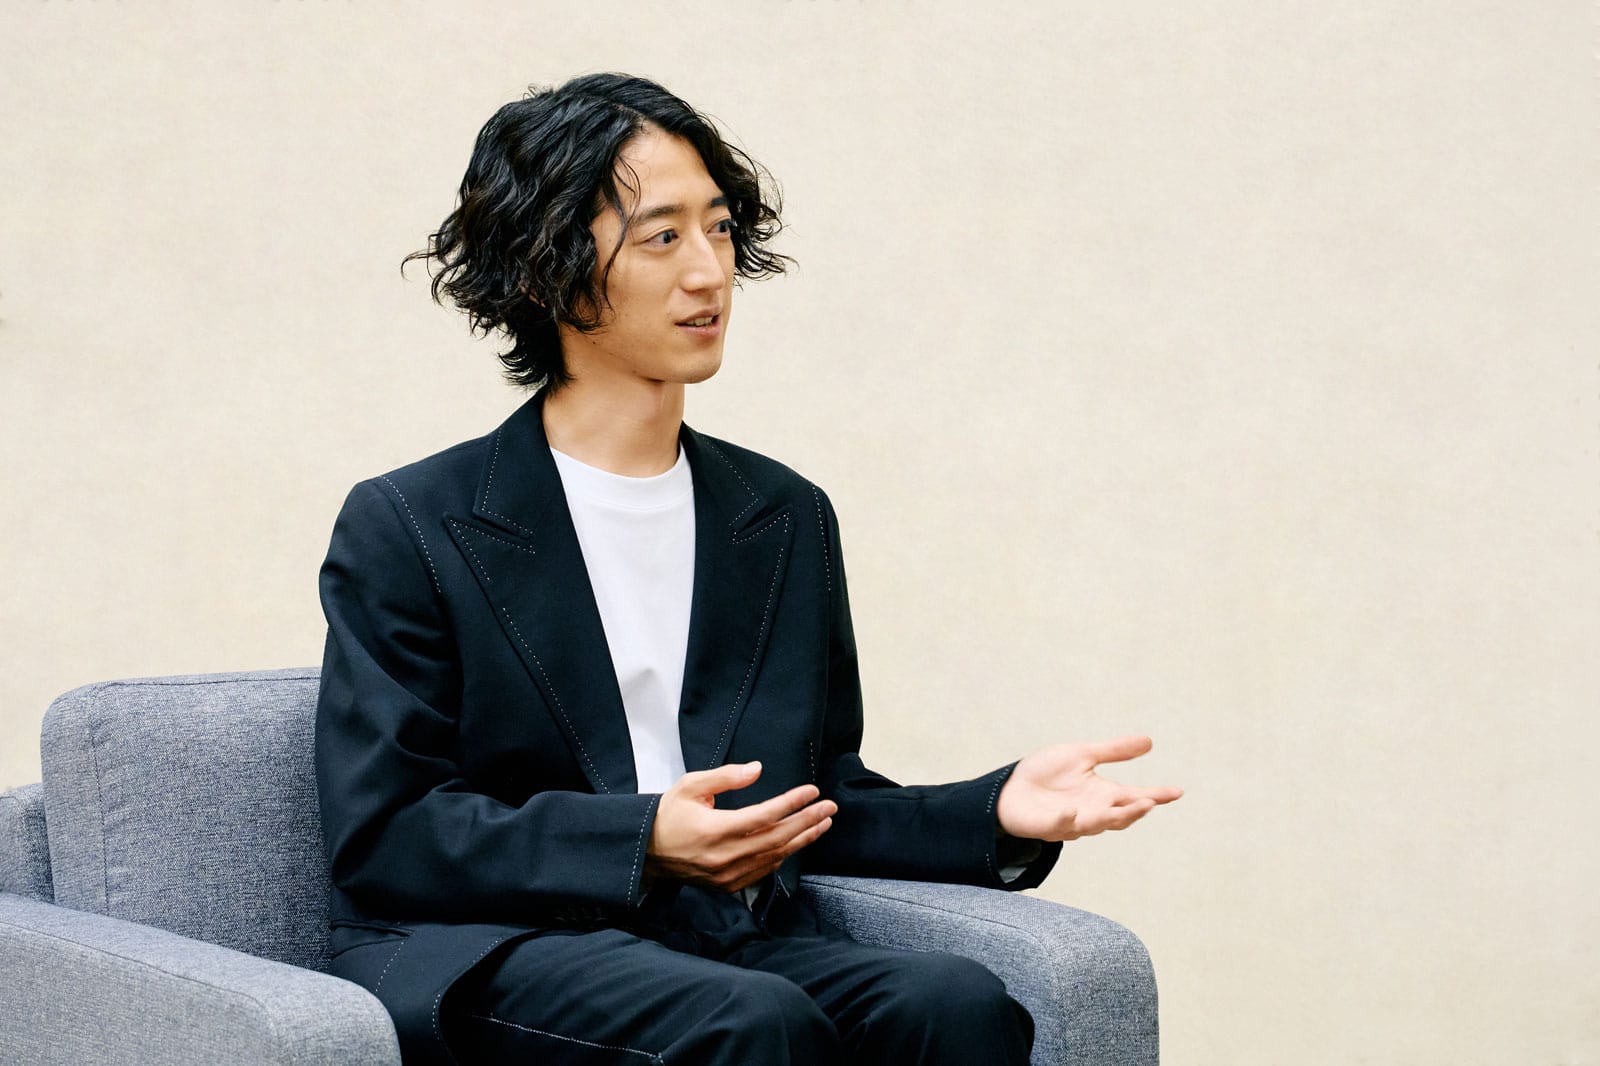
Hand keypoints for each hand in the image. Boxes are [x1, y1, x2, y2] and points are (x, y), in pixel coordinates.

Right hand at [644, 762, 836, 893]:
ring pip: (775, 857)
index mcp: (715, 829)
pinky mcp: (728, 886)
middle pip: (777, 838)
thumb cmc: (669, 814)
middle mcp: (725, 856)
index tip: (812, 791)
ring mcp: (728, 875)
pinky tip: (797, 841)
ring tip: (823, 823)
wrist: (646, 852)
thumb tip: (757, 769)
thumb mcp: (691, 785)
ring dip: (802, 839)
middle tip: (830, 806)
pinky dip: (783, 855)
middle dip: (807, 821)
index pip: (765, 816)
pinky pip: (764, 870)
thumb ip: (726, 776)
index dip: (792, 803)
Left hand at [996, 735, 1181, 841]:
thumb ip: (1114, 751)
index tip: (1177, 792)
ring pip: (1095, 824)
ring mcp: (1071, 822)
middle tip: (1151, 801)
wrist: (1011, 787)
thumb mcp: (1082, 755)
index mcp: (1104, 795)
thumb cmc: (1046, 773)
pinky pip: (1058, 826)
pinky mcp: (1047, 826)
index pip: (1136, 796)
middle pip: (1120, 816)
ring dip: (1110, 817)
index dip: (1157, 795)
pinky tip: (1071, 811)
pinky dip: (1066, 820)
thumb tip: (1149, 741)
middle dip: (1135, 810)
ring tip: (1128, 807)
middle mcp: (1093, 812)